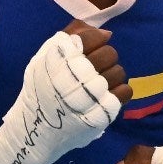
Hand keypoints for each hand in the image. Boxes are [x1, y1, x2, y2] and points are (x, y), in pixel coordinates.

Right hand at [0, 21, 129, 163]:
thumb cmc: (42, 90)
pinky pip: (125, 91)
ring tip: (98, 84)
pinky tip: (106, 95)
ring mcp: (91, 95)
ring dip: (111, 76)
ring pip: (119, 72)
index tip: (89, 50)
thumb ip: (71, 37)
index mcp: (60, 58)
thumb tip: (106, 33)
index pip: (91, 37)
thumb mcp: (46, 57)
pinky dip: (118, 92)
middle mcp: (76, 74)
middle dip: (104, 58)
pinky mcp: (102, 113)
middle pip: (109, 53)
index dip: (94, 40)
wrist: (37, 130)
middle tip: (94, 69)